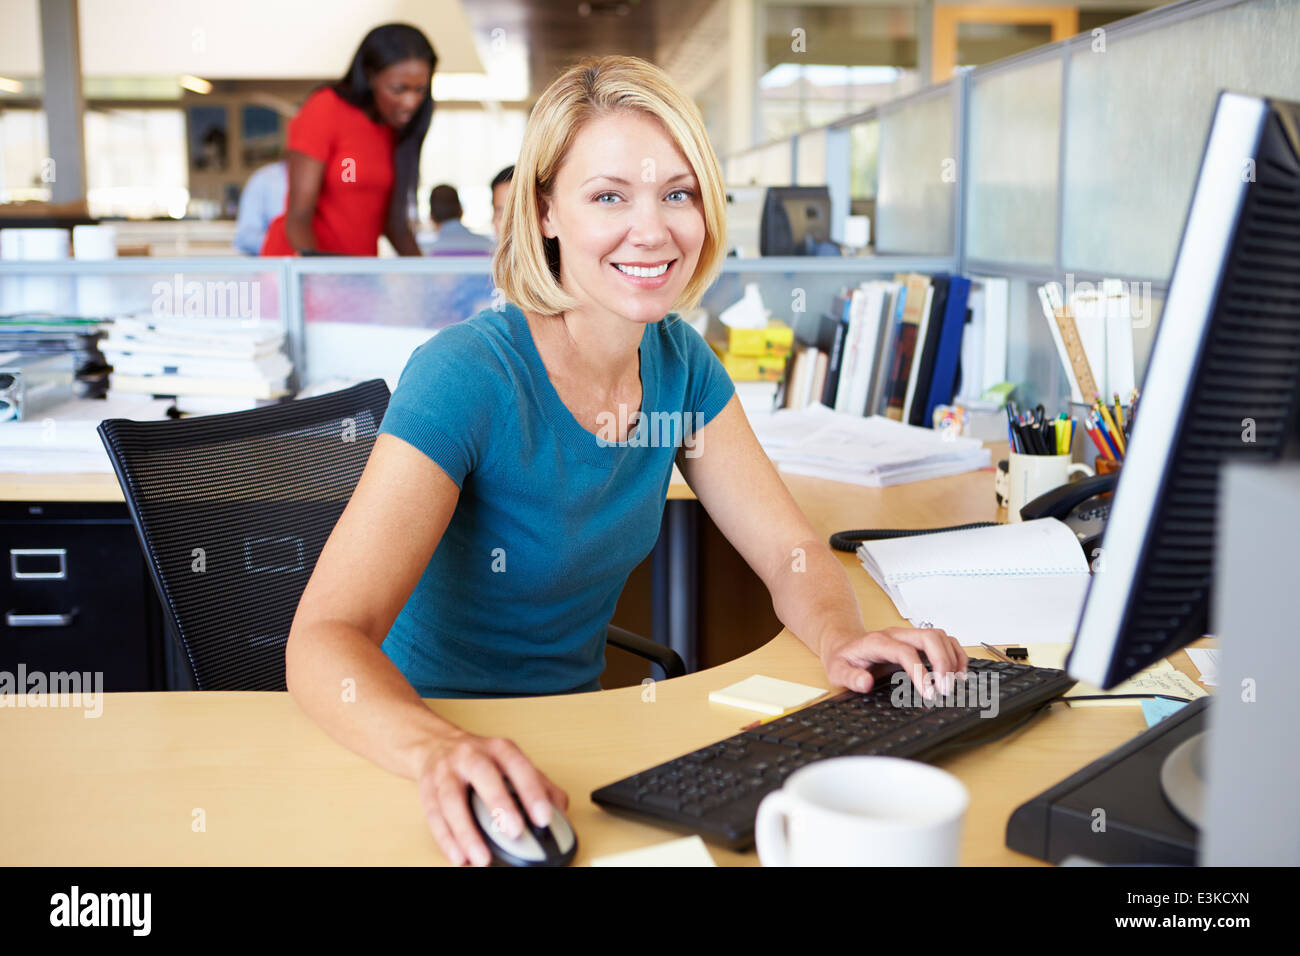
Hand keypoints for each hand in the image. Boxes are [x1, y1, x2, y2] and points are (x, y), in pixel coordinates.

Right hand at [415, 730, 568, 866]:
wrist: (435, 745)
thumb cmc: (479, 758)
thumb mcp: (511, 762)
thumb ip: (538, 783)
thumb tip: (560, 811)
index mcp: (498, 749)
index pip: (518, 766)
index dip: (532, 791)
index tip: (544, 817)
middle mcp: (471, 756)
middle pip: (484, 775)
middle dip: (499, 803)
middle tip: (514, 832)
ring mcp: (446, 772)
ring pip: (451, 800)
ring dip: (466, 831)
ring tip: (481, 858)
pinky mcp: (426, 791)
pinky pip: (434, 816)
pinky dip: (446, 839)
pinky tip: (459, 856)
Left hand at [819, 625, 967, 698]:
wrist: (844, 644)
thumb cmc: (844, 659)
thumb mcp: (836, 671)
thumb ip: (850, 678)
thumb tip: (866, 682)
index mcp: (877, 642)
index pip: (905, 652)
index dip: (920, 672)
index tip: (929, 693)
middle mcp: (896, 634)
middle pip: (929, 637)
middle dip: (943, 663)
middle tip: (947, 690)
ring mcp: (909, 635)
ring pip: (940, 636)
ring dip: (952, 657)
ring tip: (956, 682)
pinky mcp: (917, 640)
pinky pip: (943, 640)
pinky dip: (955, 654)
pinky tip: (958, 672)